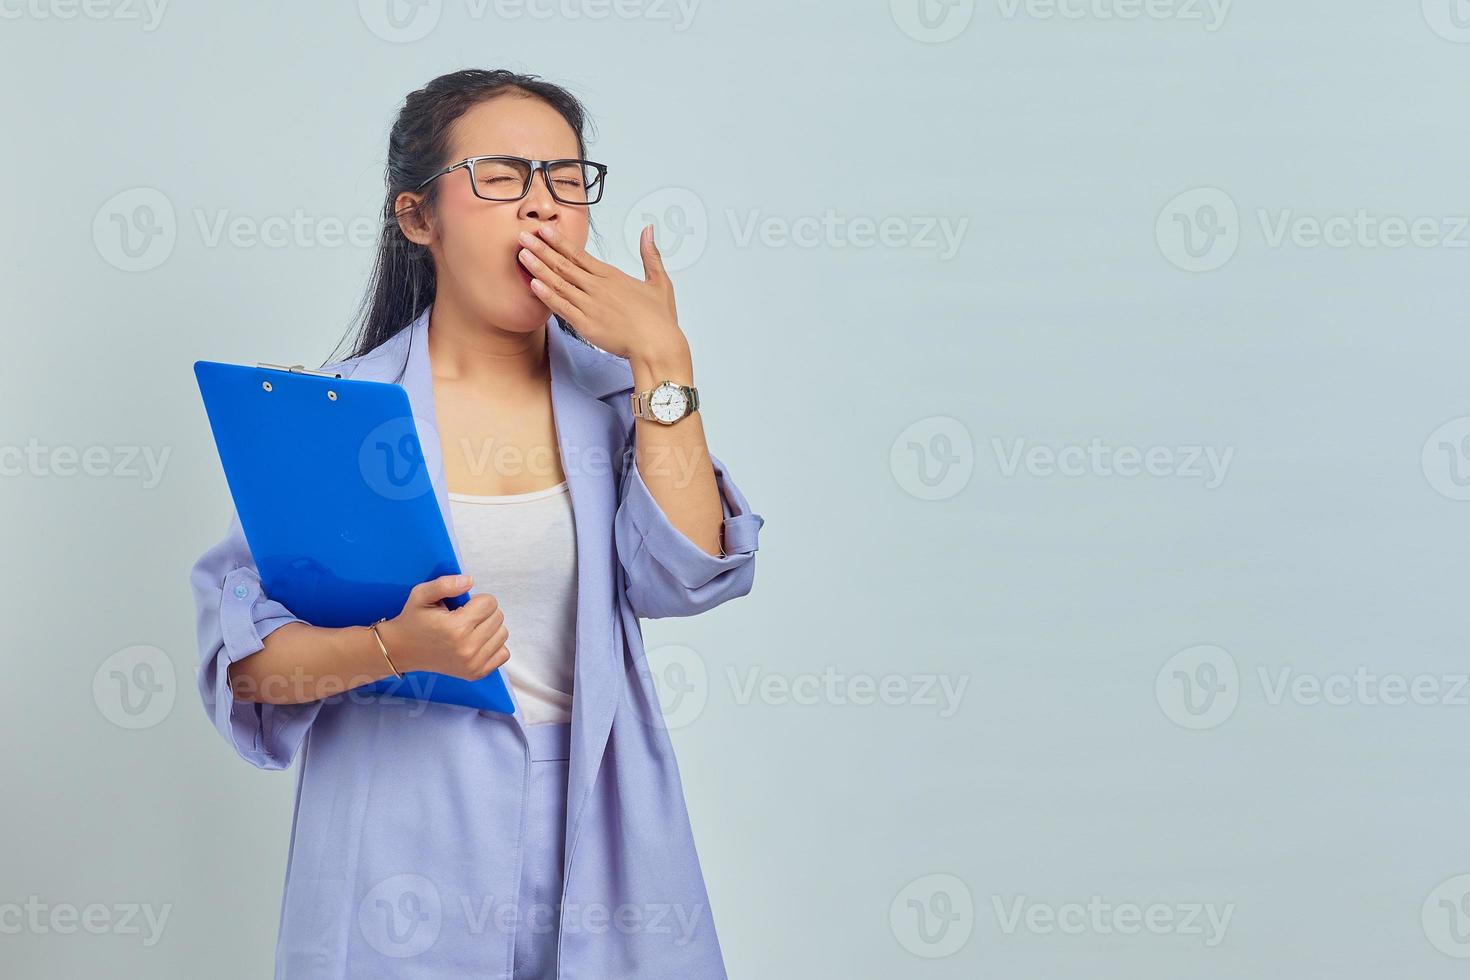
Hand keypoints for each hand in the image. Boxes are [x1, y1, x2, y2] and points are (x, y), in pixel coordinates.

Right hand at [378, 574, 509, 681]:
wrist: (402, 650)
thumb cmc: (414, 620)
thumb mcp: (421, 594)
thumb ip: (445, 584)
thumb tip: (470, 581)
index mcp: (456, 627)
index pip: (490, 603)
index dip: (477, 600)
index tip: (462, 606)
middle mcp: (467, 648)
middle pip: (498, 617)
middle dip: (483, 612)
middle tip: (463, 617)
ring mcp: (473, 664)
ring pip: (502, 634)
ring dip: (489, 628)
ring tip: (469, 630)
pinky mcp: (476, 673)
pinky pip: (503, 654)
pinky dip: (493, 646)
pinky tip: (475, 642)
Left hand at [516, 223, 686, 362]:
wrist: (657, 344)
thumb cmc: (659, 319)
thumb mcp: (660, 282)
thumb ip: (650, 255)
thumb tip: (648, 230)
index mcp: (612, 276)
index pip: (579, 254)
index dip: (559, 241)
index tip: (544, 230)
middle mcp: (598, 287)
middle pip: (564, 264)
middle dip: (541, 249)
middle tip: (523, 236)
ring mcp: (590, 305)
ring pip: (559, 283)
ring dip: (539, 268)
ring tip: (522, 255)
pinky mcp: (586, 324)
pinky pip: (561, 307)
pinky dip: (547, 295)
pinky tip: (533, 284)